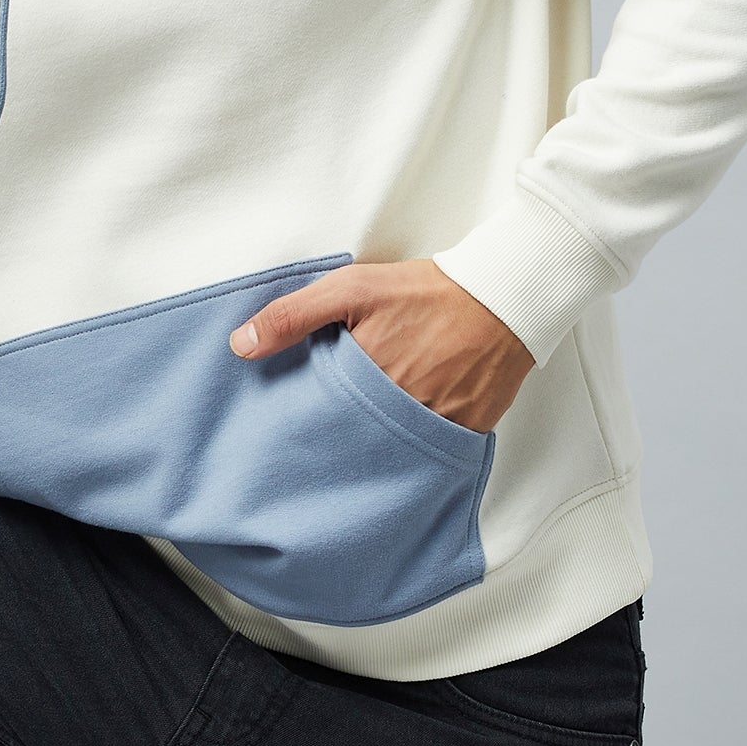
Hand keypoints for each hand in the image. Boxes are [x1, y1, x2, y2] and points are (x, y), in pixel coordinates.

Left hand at [228, 258, 534, 433]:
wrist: (505, 298)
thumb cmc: (426, 292)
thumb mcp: (352, 289)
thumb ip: (293, 315)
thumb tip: (241, 346)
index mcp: (365, 382)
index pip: (317, 422)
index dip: (300, 427)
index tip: (282, 433)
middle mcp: (400, 413)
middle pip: (350, 443)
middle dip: (332, 445)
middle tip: (312, 449)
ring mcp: (435, 428)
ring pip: (387, 454)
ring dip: (369, 451)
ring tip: (351, 448)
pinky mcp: (464, 434)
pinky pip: (427, 456)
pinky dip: (410, 451)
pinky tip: (396, 445)